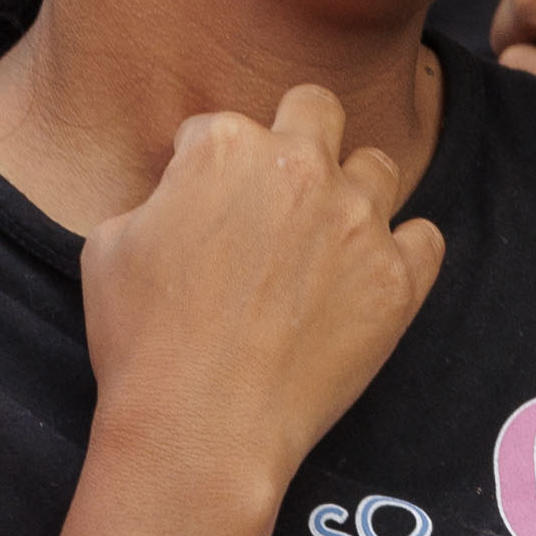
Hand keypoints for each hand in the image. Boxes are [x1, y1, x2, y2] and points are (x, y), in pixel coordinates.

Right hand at [81, 85, 442, 479]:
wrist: (200, 426)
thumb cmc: (143, 340)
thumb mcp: (110, 244)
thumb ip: (163, 195)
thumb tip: (188, 191)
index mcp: (227, 148)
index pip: (222, 127)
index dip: (207, 163)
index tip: (205, 202)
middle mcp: (303, 168)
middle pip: (318, 109)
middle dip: (299, 132)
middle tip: (281, 185)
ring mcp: (360, 220)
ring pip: (379, 167)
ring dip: (354, 191)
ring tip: (326, 237)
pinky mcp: (399, 276)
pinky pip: (425, 238)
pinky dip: (403, 252)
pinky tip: (370, 276)